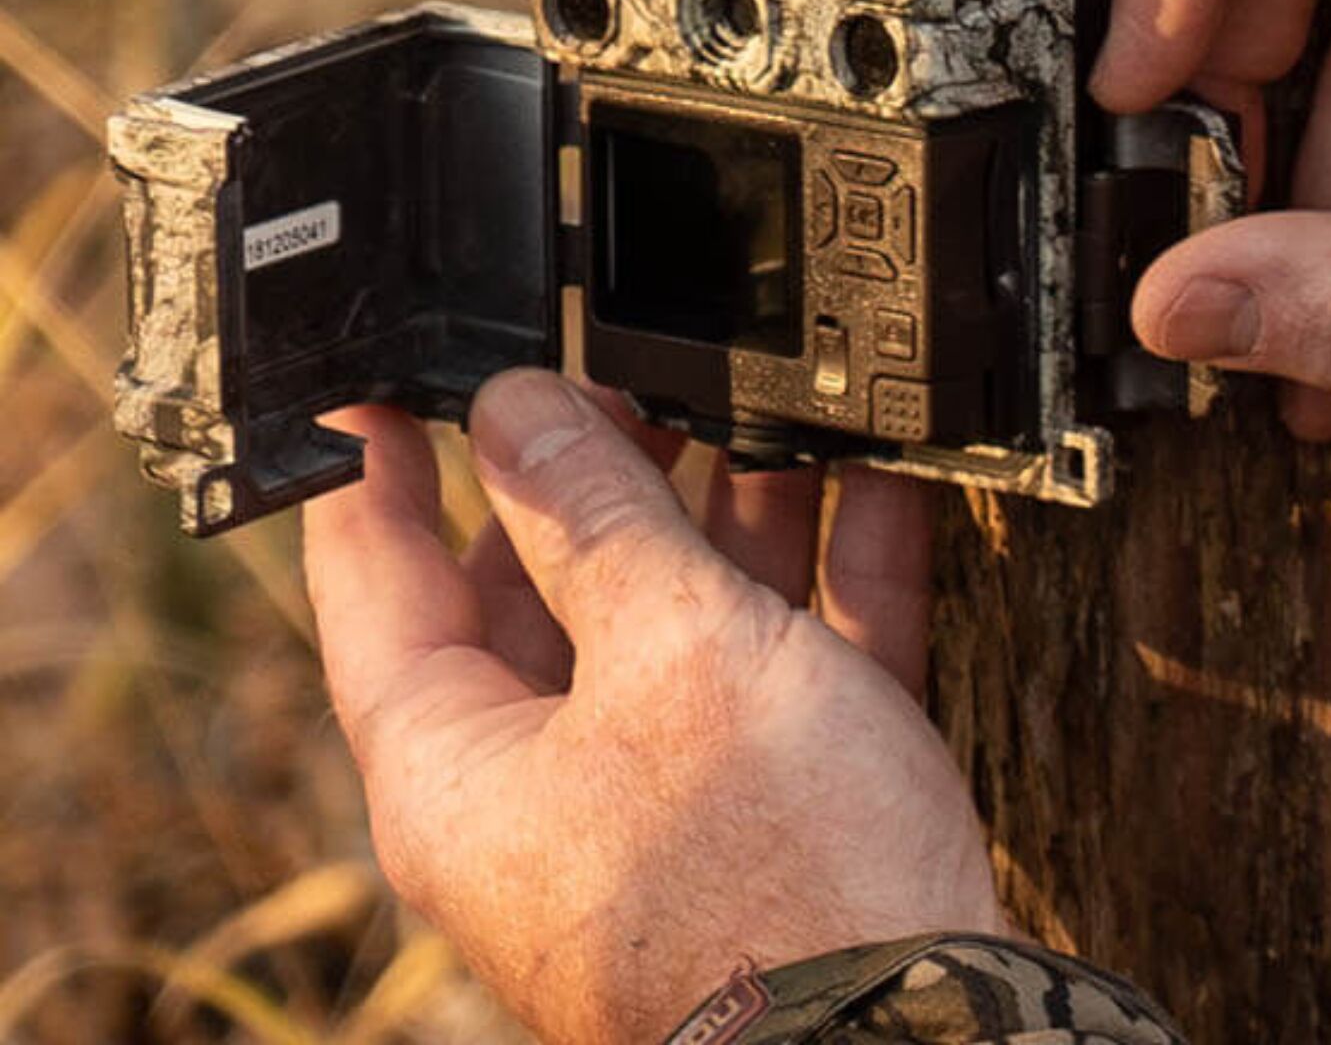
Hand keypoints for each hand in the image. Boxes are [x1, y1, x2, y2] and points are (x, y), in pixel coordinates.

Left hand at [303, 372, 1003, 1044]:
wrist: (925, 1040)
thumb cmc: (770, 877)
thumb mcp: (669, 648)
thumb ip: (593, 515)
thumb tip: (519, 410)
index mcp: (464, 767)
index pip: (379, 589)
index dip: (379, 474)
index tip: (388, 384)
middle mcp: (553, 787)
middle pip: (546, 592)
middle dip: (597, 474)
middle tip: (629, 378)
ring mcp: (675, 797)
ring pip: (680, 614)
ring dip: (729, 507)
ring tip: (764, 401)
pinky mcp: (784, 803)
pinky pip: (791, 656)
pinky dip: (829, 569)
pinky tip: (878, 478)